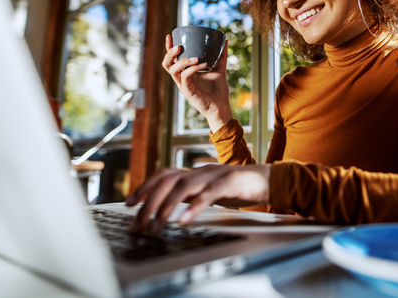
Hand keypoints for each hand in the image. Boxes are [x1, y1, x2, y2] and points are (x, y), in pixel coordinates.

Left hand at [126, 164, 270, 231]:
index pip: (163, 174)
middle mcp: (200, 171)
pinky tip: (184, 220)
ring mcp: (214, 175)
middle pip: (167, 180)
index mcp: (194, 172)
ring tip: (156, 225)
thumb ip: (190, 194)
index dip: (144, 186)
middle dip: (148, 202)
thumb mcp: (208, 190)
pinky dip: (194, 207)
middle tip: (138, 223)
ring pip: (183, 186)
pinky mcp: (229, 182)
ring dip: (165, 207)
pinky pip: (208, 194)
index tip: (129, 203)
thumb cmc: (238, 188)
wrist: (268, 179)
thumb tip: (166, 207)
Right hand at [162, 34, 232, 131]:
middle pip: (167, 64)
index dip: (169, 48)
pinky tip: (203, 64)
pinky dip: (192, 69)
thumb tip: (225, 41)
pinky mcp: (188, 91)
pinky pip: (185, 77)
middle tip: (179, 46)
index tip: (170, 36)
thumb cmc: (218, 91)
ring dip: (182, 61)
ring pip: (173, 70)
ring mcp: (183, 85)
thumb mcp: (220, 69)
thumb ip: (221, 56)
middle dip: (170, 53)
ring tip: (196, 57)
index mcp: (186, 72)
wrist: (222, 107)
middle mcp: (182, 78)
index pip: (173, 59)